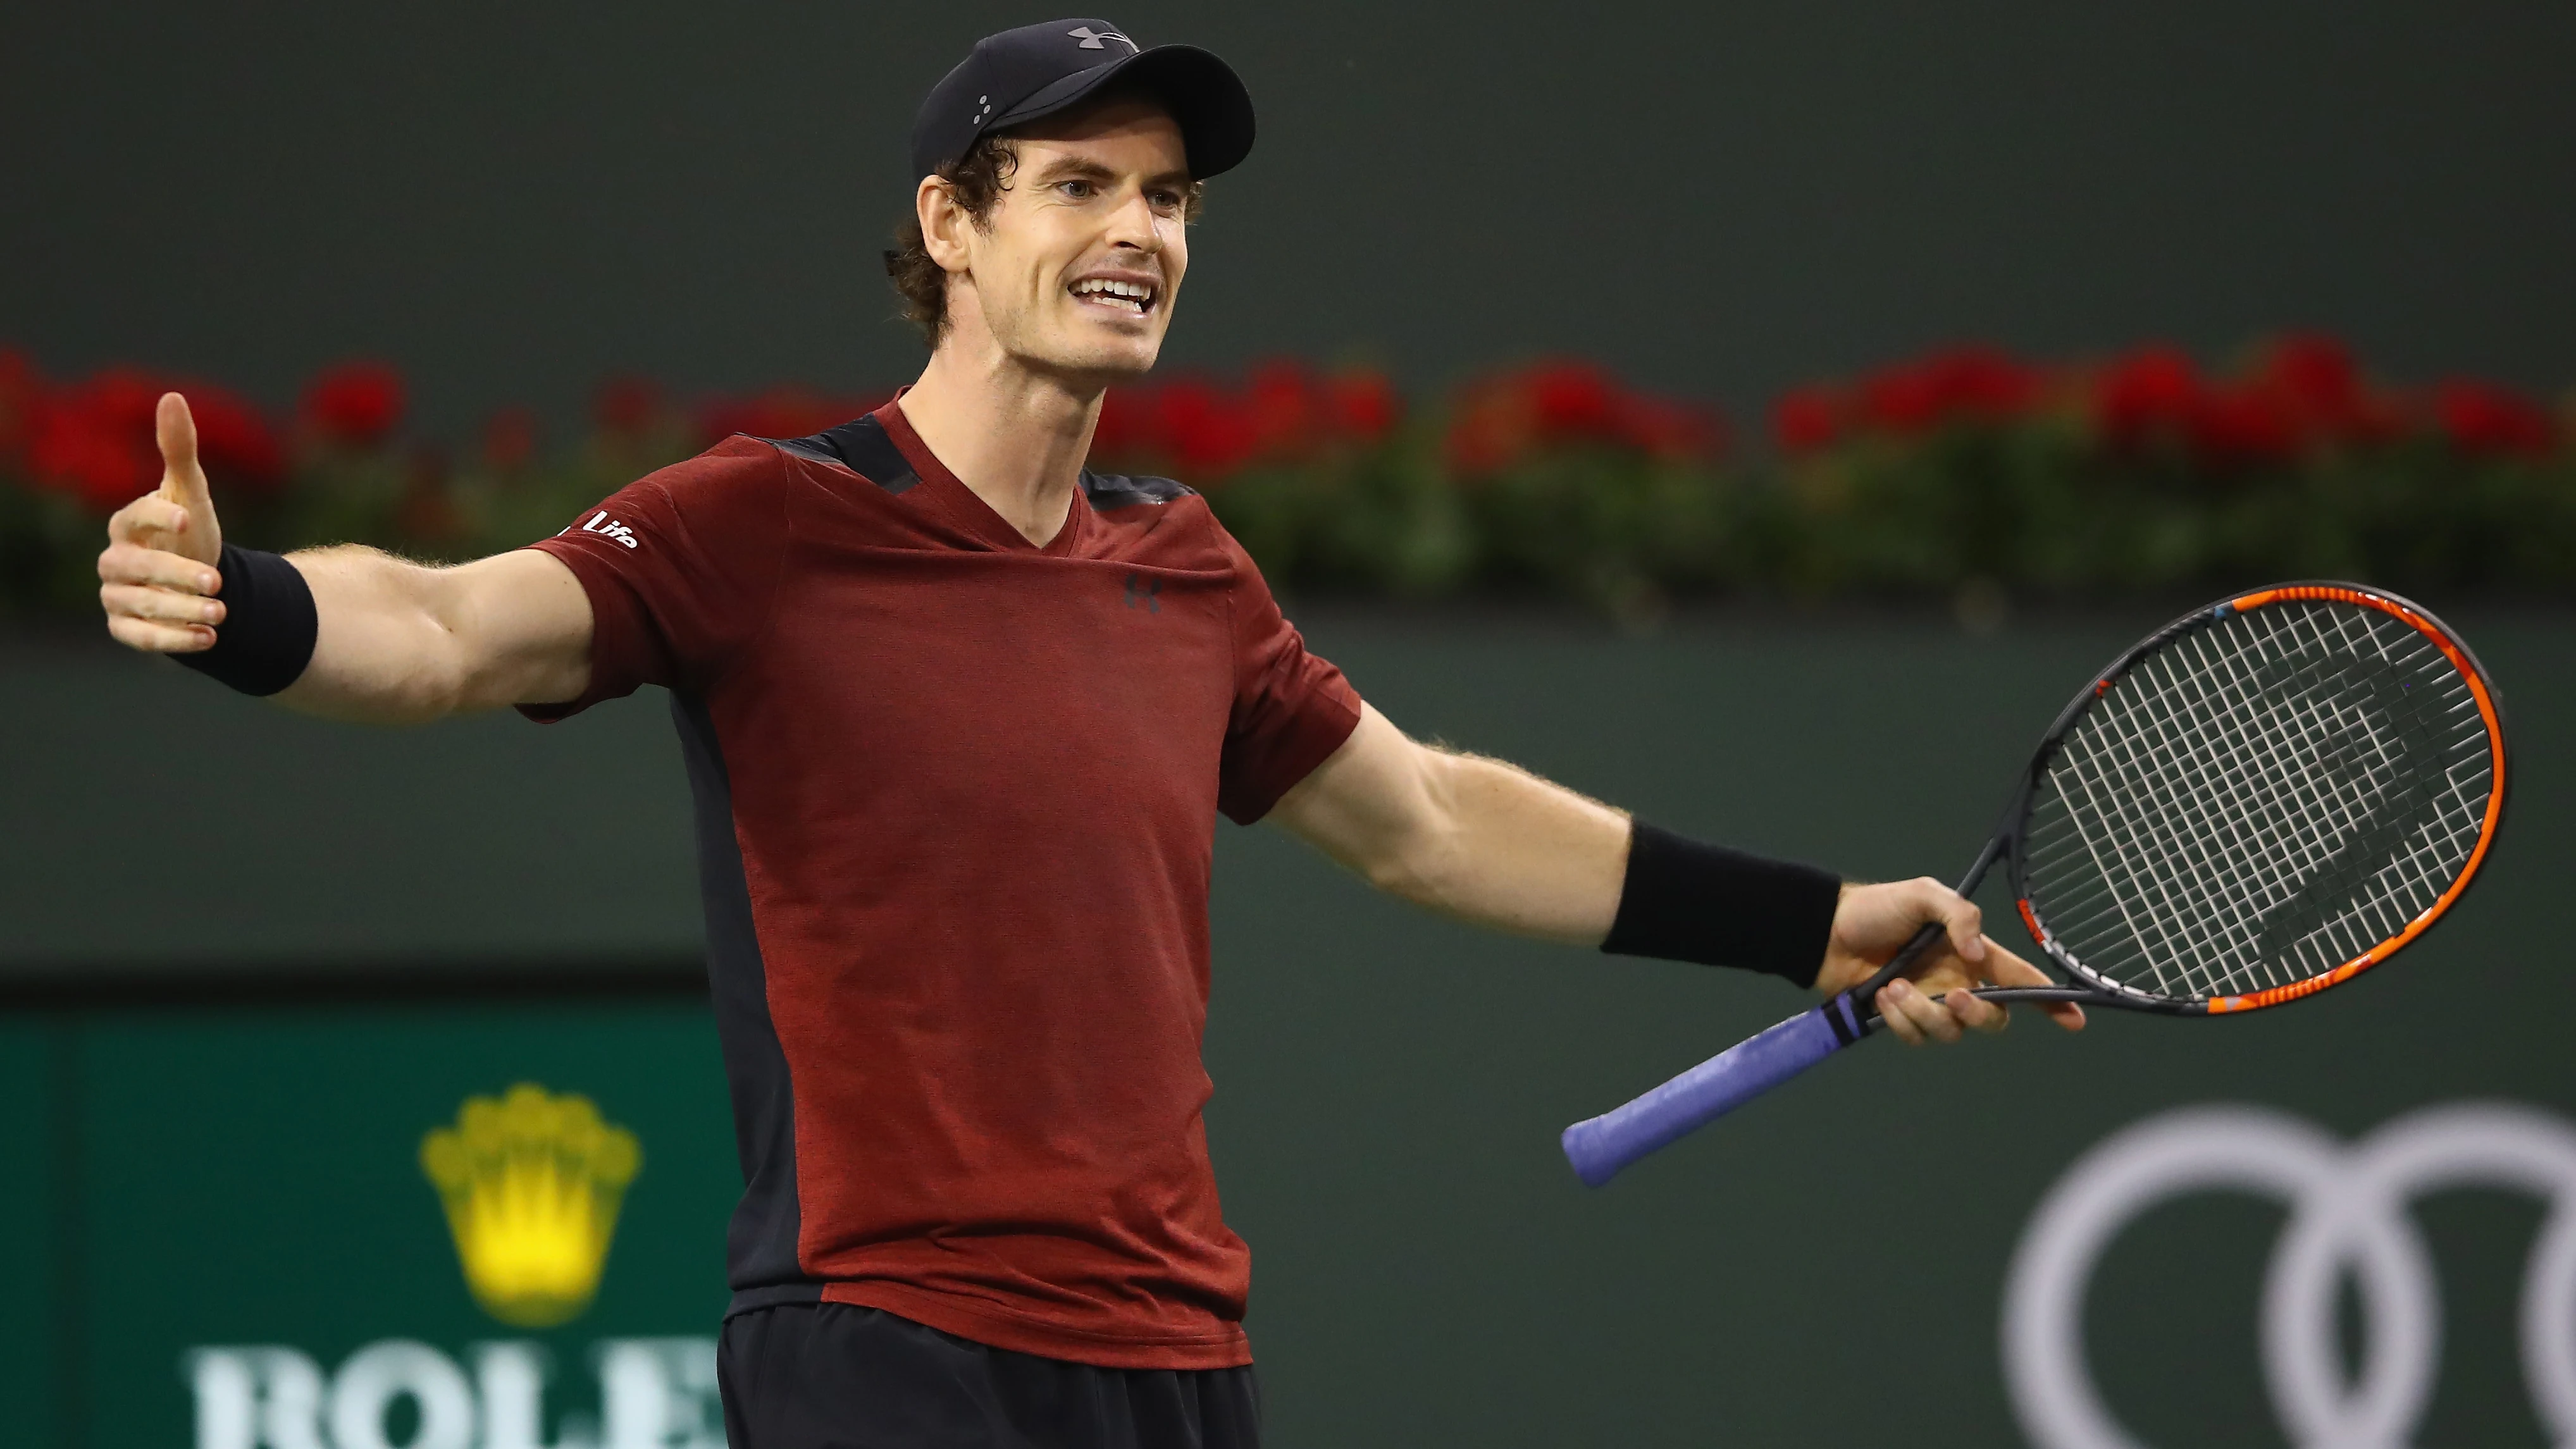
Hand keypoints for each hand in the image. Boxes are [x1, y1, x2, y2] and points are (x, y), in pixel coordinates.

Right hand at [97, 392, 226, 652]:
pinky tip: (209, 639)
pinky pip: (142, 638)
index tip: (188, 520)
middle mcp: (115, 561)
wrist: (195, 581)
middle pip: (139, 568)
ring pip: (143, 605)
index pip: (135, 516)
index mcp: (126, 523)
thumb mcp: (191, 492)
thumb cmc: (187, 531)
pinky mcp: (126, 628)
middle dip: (178, 576)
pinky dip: (175, 640)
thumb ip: (179, 450)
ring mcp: (117, 596)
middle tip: (219, 584)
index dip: (158, 517)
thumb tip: (172, 397)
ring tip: (222, 614)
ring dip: (182, 611)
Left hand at [1813, 878, 2085, 1044]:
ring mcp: (1929, 1004)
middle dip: (1979, 1015)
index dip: (2050, 1001)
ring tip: (1892, 986)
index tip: (2075, 1019)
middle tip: (1954, 996)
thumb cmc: (1877, 908)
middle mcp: (1956, 983)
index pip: (2020, 980)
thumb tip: (1977, 955)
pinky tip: (1880, 997)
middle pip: (1992, 1019)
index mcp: (1971, 955)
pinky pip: (1916, 1037)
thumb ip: (1958, 916)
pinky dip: (1900, 1020)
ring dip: (1923, 1012)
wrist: (1826, 930)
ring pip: (1950, 1032)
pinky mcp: (1901, 1021)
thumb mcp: (1923, 895)